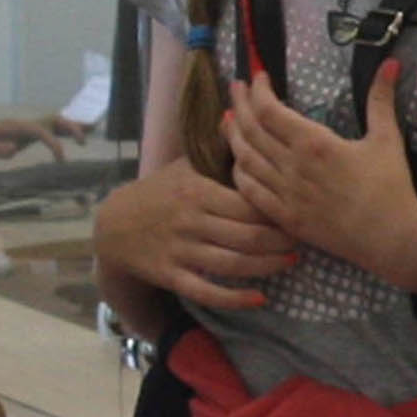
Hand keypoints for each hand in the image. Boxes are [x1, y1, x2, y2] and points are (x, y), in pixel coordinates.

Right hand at [95, 149, 298, 315]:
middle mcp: (191, 221)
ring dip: (268, 266)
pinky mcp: (172, 276)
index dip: (276, 210)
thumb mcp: (184, 166)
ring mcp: (180, 251)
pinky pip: (207, 292)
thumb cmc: (159, 193)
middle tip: (302, 240)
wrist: (114, 227)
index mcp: (198, 190)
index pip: (247, 202)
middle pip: (247, 235)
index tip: (297, 211)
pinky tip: (260, 299)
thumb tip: (239, 117)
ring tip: (290, 262)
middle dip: (280, 241)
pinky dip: (235, 299)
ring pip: (234, 264)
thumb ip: (215, 148)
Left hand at [227, 69, 416, 292]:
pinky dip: (239, 173)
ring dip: (233, 136)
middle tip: (235, 88)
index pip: (269, 109)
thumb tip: (391, 62)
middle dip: (239, 105)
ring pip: (245, 159)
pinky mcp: (285, 217)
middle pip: (251, 130)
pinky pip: (250, 192)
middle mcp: (292, 166)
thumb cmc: (391, 187)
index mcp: (314, 143)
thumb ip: (381, 98)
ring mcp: (285, 194)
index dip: (257, 90)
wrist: (390, 238)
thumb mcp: (387, 138)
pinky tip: (238, 162)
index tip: (257, 77)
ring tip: (228, 119)